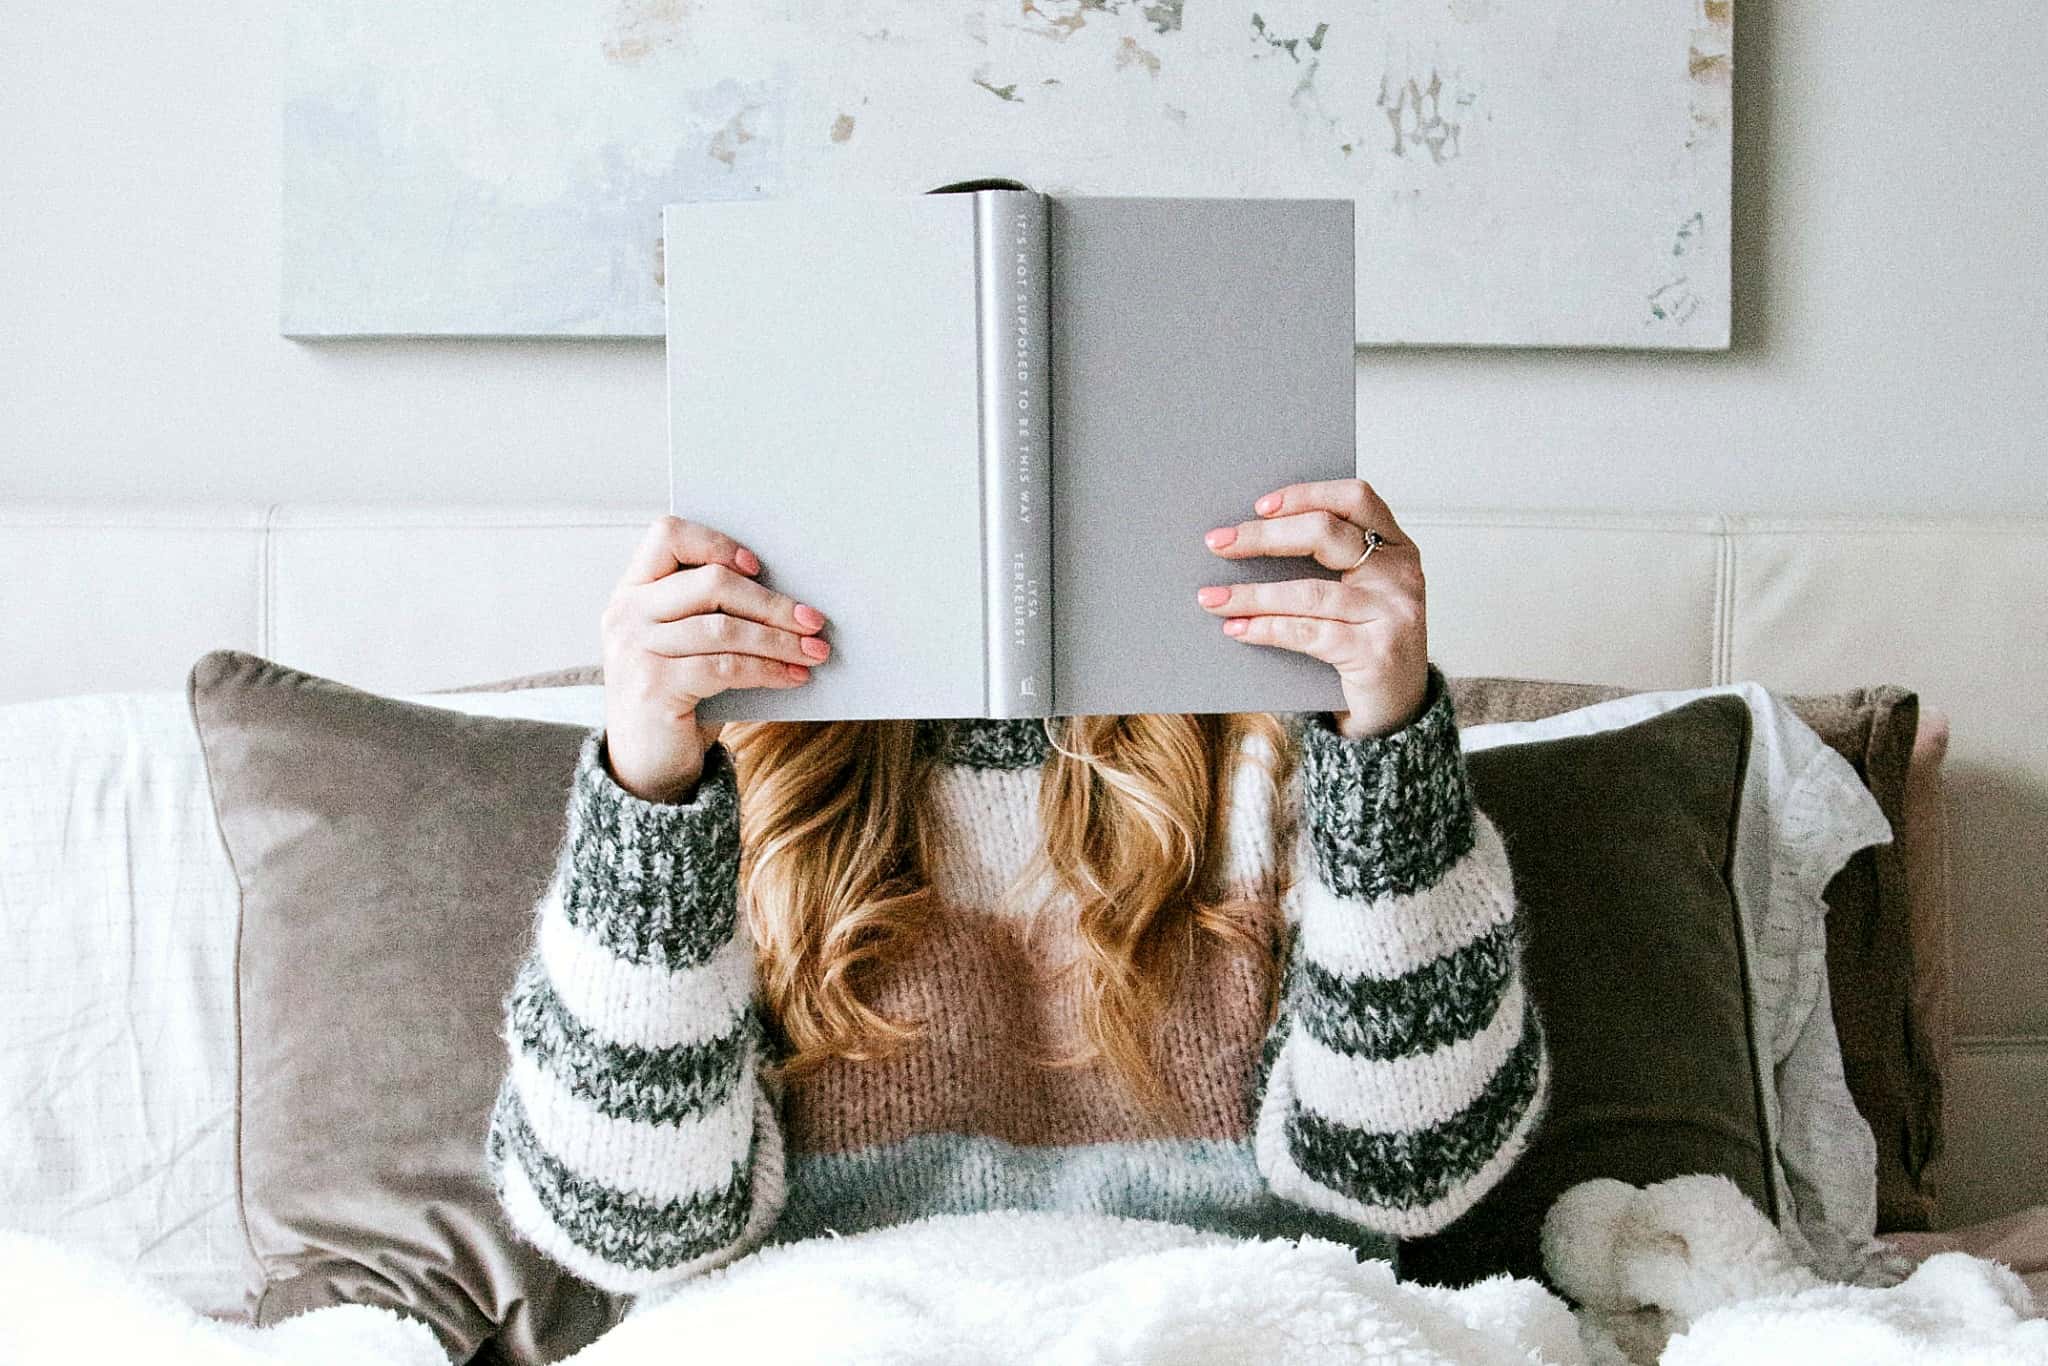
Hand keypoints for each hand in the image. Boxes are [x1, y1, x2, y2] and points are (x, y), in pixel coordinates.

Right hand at [600, 515, 831, 802]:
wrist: (646, 766)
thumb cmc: (678, 695)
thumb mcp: (685, 645)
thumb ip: (712, 612)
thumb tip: (790, 599)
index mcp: (633, 590)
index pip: (668, 535)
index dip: (716, 543)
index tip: (757, 566)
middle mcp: (626, 614)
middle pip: (711, 582)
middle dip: (772, 602)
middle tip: (813, 620)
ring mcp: (635, 650)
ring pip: (725, 628)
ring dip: (780, 640)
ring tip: (814, 652)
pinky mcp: (654, 687)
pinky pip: (726, 667)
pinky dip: (768, 670)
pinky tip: (794, 676)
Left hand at [1196, 478, 1429, 739]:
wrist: (1398, 708)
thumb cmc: (1366, 641)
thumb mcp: (1358, 593)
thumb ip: (1327, 563)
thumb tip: (1245, 539)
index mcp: (1397, 546)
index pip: (1355, 498)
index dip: (1306, 494)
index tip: (1259, 506)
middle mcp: (1401, 573)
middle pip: (1325, 534)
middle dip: (1263, 537)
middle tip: (1217, 543)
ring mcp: (1393, 613)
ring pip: (1308, 592)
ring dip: (1251, 594)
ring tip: (1212, 598)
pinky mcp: (1376, 653)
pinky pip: (1308, 633)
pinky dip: (1266, 629)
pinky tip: (1237, 628)